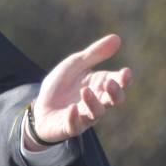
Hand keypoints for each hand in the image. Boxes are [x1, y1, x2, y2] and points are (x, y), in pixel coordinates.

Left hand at [29, 33, 131, 147]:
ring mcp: (84, 116)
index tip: (125, 72)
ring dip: (93, 103)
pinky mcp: (69, 127)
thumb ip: (94, 54)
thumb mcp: (75, 65)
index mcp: (100, 86)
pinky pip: (75, 126)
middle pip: (114, 100)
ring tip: (86, 91)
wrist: (39, 107)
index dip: (124, 79)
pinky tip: (72, 109)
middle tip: (110, 83)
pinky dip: (74, 118)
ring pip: (96, 114)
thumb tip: (117, 38)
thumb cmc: (60, 85)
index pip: (119, 84)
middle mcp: (97, 102)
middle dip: (115, 93)